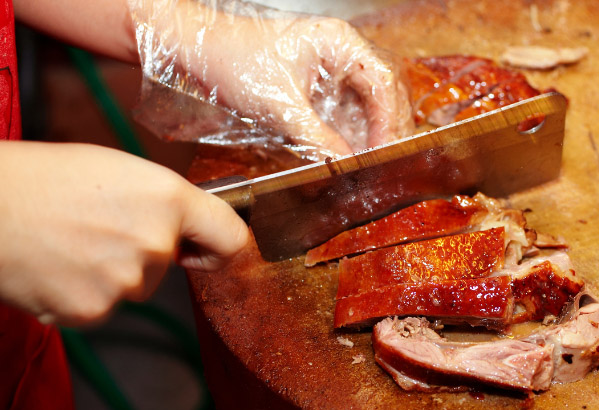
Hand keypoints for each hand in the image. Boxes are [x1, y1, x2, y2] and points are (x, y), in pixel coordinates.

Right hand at [0, 142, 248, 325]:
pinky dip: (81, 292)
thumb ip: (164, 203)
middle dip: (143, 251)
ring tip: (69, 242)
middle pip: (170, 263)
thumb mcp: (120, 171)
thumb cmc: (43, 178)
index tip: (209, 252)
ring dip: (110, 273)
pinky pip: (101, 306)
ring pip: (134, 285)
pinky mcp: (92, 311)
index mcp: (169, 199)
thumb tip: (188, 233)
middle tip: (97, 227)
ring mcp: (125, 282)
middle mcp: (156, 243)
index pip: (230, 237)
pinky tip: (56, 265)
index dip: (220, 247)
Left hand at [136, 0, 413, 158]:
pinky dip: (354, 134)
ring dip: (374, 133)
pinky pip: (349, 111)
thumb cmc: (232, 62)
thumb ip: (316, 139)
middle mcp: (344, 51)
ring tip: (369, 165)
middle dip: (388, 128)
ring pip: (371, 103)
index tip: (383, 152)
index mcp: (340, 42)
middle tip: (383, 163)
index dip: (390, 120)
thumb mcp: (278, 107)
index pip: (384, 80)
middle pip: (386, 91)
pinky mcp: (321, 86)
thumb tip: (344, 167)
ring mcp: (335, 68)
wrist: (198, 52)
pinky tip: (352, 156)